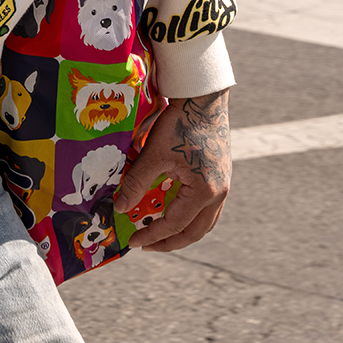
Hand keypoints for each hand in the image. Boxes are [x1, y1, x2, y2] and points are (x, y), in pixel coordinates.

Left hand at [114, 89, 230, 251]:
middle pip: (194, 231)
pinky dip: (190, 216)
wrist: (203, 99)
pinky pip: (207, 208)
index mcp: (204, 191)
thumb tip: (119, 207)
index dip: (152, 235)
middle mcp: (219, 193)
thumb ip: (136, 182)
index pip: (174, 224)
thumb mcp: (154, 154)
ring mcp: (222, 186)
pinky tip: (173, 209)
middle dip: (169, 242)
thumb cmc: (180, 123)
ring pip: (204, 222)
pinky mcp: (220, 176)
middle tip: (146, 244)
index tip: (133, 241)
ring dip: (182, 231)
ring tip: (159, 232)